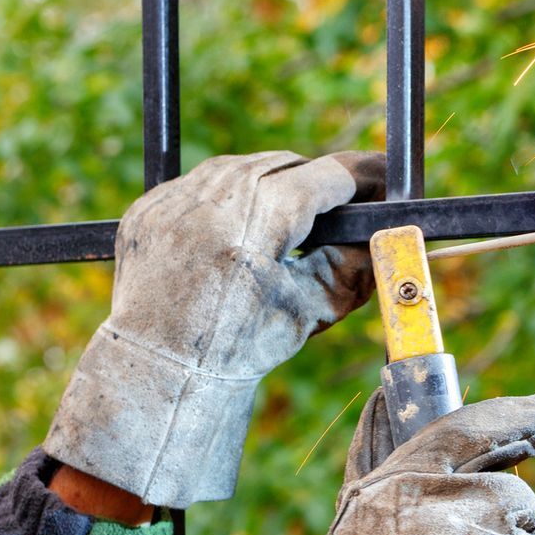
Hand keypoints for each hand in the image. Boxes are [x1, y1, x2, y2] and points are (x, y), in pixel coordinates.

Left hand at [43, 150, 384, 506]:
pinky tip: (237, 229)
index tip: (383, 179)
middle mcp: (215, 196)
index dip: (365, 177)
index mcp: (261, 216)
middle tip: (341, 205)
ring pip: (242, 168)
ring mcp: (175, 198)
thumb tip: (385, 225)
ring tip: (288, 217)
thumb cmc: (242, 346)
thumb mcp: (315, 306)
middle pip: (287, 165)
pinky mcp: (149, 208)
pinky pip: (200, 187)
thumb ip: (357, 261)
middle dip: (317, 182)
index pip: (330, 175)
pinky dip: (225, 202)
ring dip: (270, 186)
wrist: (164, 369)